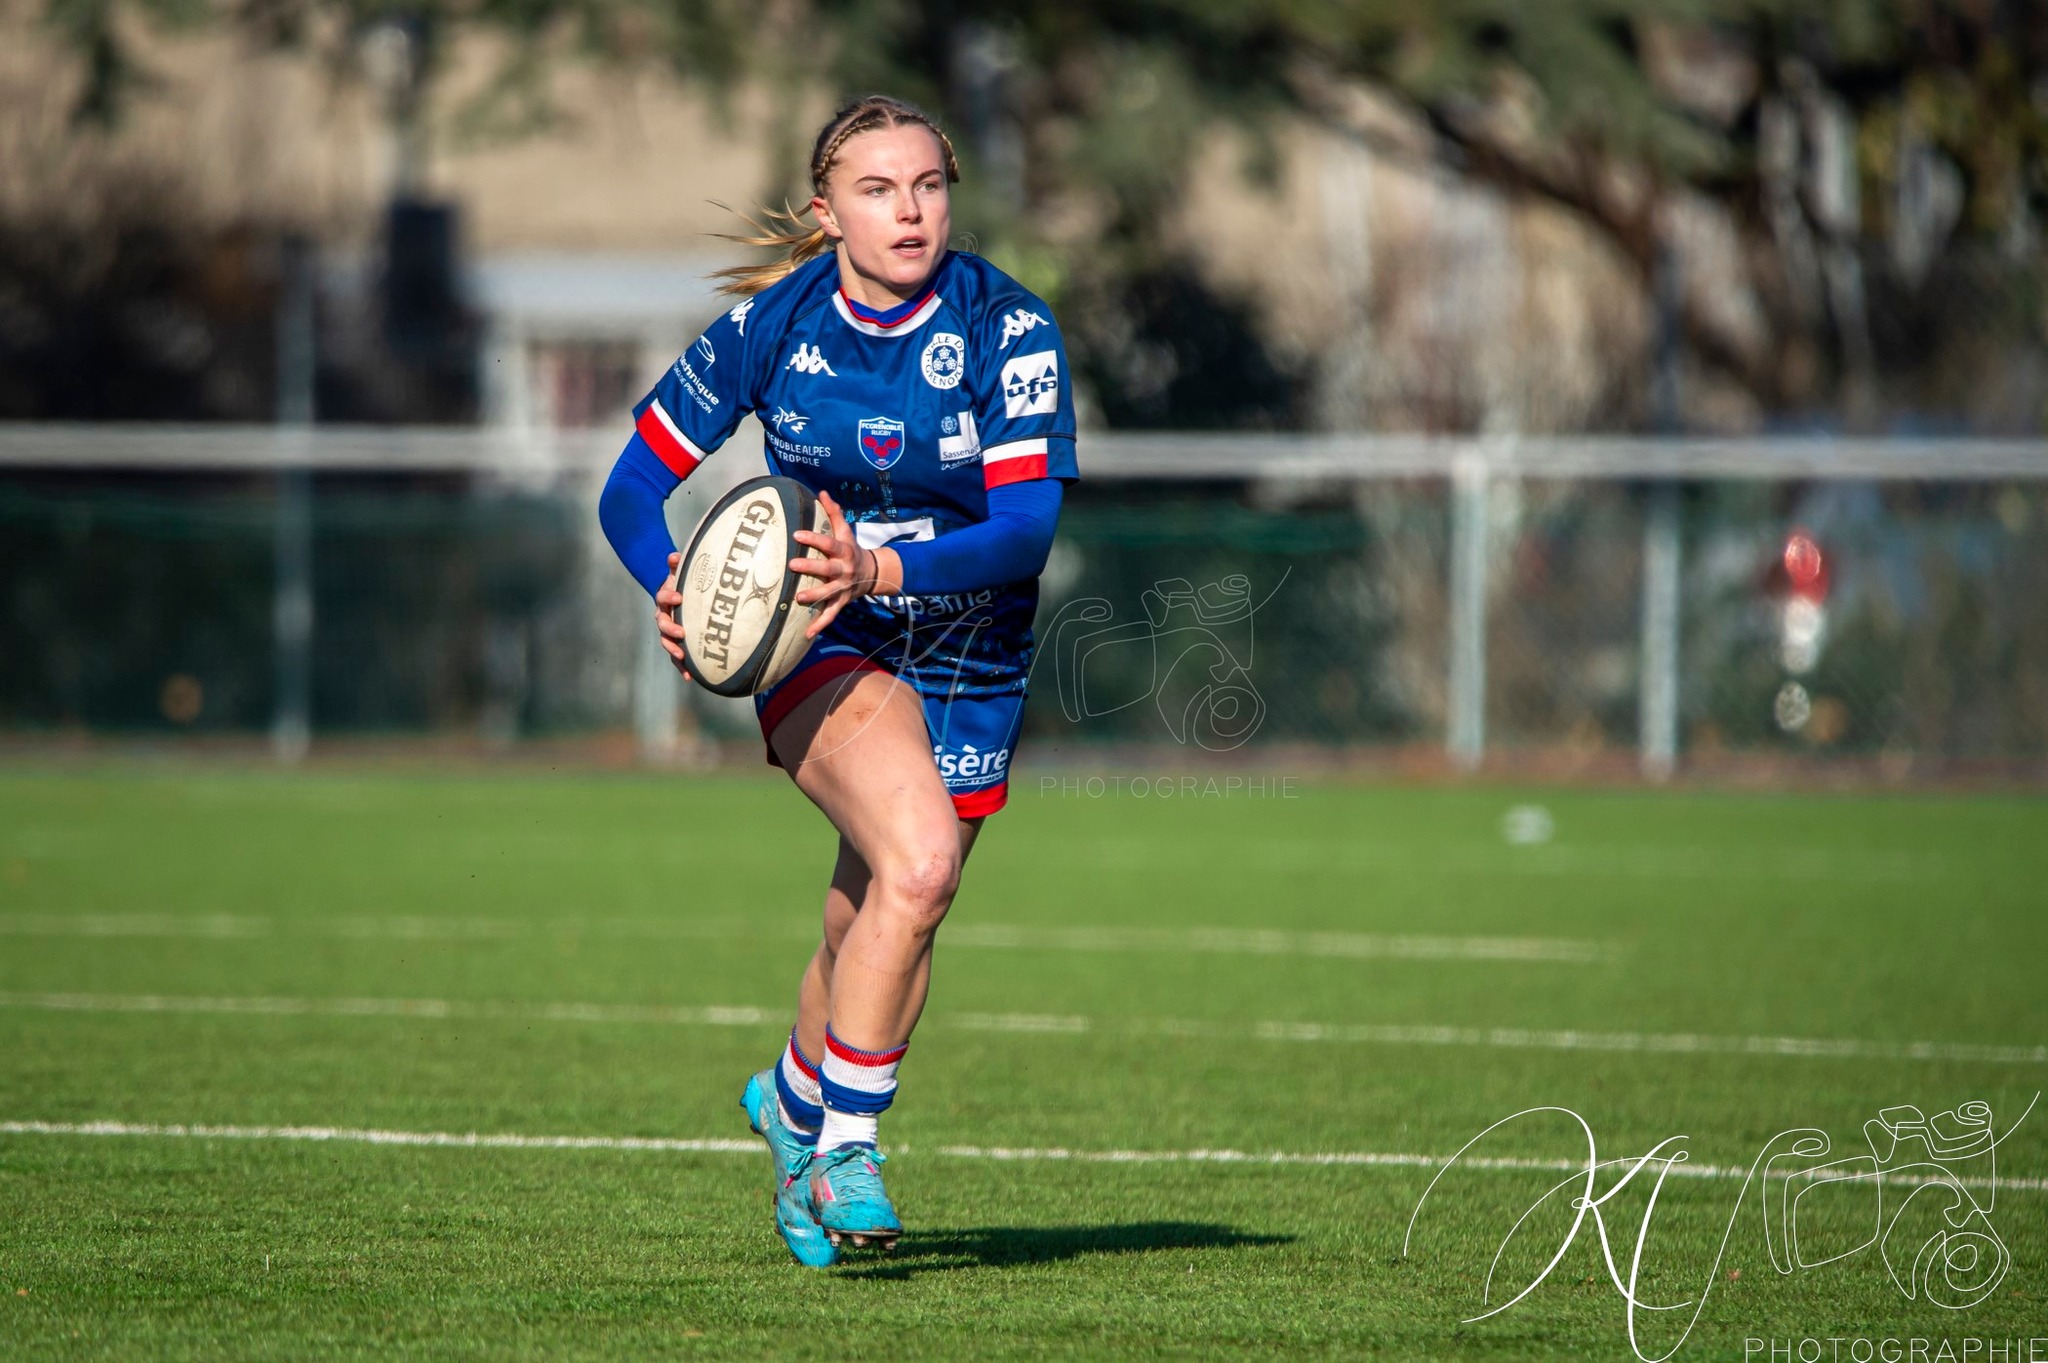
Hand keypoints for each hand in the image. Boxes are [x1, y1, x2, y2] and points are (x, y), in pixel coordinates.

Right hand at [653, 550, 692, 679]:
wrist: (679, 596)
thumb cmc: (683, 584)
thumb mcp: (680, 572)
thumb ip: (678, 564)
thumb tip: (675, 556)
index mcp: (664, 599)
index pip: (663, 598)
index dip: (668, 597)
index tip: (678, 597)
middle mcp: (663, 616)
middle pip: (662, 624)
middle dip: (671, 629)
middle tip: (682, 633)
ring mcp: (669, 632)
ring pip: (667, 643)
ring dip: (674, 650)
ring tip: (682, 657)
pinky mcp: (677, 644)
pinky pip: (677, 657)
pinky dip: (682, 668)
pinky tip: (690, 678)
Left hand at [790, 490, 897, 637]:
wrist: (873, 573)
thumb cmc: (852, 549)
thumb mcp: (846, 531)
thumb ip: (834, 513)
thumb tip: (822, 492)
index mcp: (845, 552)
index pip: (829, 544)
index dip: (814, 538)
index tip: (796, 534)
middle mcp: (844, 571)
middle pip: (828, 569)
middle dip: (811, 567)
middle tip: (792, 565)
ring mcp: (843, 588)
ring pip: (829, 594)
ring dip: (815, 597)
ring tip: (798, 598)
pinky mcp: (842, 602)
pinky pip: (831, 615)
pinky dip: (819, 625)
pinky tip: (806, 634)